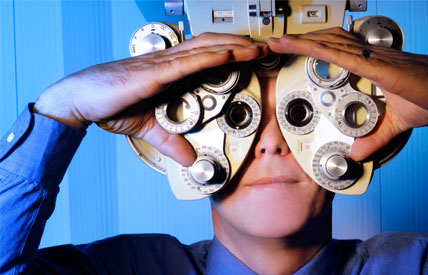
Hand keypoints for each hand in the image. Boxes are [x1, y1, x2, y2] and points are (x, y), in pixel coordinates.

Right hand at [34, 33, 268, 165]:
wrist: (80, 99)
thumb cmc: (109, 103)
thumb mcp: (149, 128)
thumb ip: (172, 142)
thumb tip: (189, 159)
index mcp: (170, 71)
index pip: (207, 55)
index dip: (231, 52)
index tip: (253, 57)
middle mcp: (170, 62)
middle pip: (213, 46)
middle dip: (241, 46)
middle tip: (265, 49)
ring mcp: (163, 64)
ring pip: (206, 49)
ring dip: (234, 47)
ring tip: (257, 49)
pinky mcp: (155, 73)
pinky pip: (189, 62)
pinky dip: (211, 57)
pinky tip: (229, 56)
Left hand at [267, 28, 427, 160]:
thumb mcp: (396, 124)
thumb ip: (375, 138)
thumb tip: (358, 153)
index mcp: (373, 65)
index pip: (336, 49)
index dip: (314, 45)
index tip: (293, 47)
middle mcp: (370, 56)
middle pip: (327, 41)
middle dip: (300, 40)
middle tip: (276, 42)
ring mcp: (373, 58)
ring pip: (329, 43)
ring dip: (301, 41)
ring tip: (278, 41)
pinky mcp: (377, 65)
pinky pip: (342, 54)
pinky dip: (318, 49)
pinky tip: (301, 46)